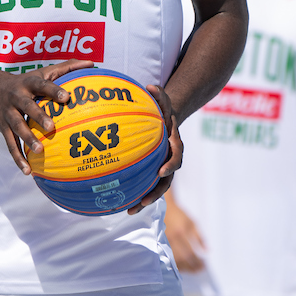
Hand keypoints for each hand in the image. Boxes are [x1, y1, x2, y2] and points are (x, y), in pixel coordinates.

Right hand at [0, 59, 92, 173]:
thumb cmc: (27, 81)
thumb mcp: (43, 71)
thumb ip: (67, 67)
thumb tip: (92, 63)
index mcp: (29, 83)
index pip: (42, 84)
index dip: (53, 90)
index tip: (67, 97)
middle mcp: (16, 97)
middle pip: (27, 106)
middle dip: (38, 116)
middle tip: (52, 127)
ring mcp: (8, 114)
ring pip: (16, 127)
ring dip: (27, 139)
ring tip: (41, 151)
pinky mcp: (3, 128)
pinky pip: (10, 144)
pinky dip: (18, 158)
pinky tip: (28, 171)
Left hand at [128, 84, 182, 213]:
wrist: (165, 118)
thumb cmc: (161, 107)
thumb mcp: (163, 98)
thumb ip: (159, 93)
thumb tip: (149, 86)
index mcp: (174, 143)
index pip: (176, 156)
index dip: (170, 165)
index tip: (161, 171)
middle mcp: (168, 158)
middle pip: (167, 180)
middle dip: (156, 192)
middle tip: (144, 201)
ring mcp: (160, 165)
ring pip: (156, 187)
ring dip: (145, 199)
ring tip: (130, 210)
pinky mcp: (150, 169)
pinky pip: (144, 183)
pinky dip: (134, 192)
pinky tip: (118, 201)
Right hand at [164, 197, 205, 271]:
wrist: (161, 208)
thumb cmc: (178, 215)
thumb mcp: (191, 222)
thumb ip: (200, 236)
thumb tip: (207, 250)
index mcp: (181, 232)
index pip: (191, 252)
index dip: (198, 262)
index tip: (204, 265)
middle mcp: (171, 238)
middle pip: (183, 258)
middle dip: (192, 266)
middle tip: (200, 270)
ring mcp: (163, 242)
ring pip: (173, 260)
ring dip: (184, 267)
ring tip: (192, 270)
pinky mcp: (157, 243)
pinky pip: (166, 258)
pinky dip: (174, 264)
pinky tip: (181, 266)